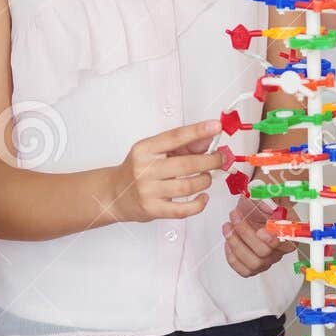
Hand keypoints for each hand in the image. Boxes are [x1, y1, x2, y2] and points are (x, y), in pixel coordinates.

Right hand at [108, 119, 225, 224]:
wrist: (115, 194)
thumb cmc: (139, 170)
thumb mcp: (154, 151)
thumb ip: (181, 145)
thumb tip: (208, 139)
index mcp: (145, 149)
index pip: (175, 137)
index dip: (198, 131)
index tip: (216, 126)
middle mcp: (145, 169)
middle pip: (186, 164)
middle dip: (210, 160)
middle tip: (221, 159)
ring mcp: (148, 191)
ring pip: (188, 186)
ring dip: (205, 181)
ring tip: (206, 177)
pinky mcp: (153, 210)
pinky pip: (183, 210)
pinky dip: (199, 204)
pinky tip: (203, 197)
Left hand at [221, 195, 295, 277]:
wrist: (255, 213)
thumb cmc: (263, 206)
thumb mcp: (269, 196)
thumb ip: (269, 196)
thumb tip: (263, 197)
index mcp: (289, 235)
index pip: (284, 242)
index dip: (271, 238)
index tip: (260, 229)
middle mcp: (279, 251)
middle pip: (264, 253)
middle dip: (245, 233)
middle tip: (235, 216)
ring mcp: (266, 261)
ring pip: (253, 264)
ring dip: (235, 244)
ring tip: (227, 227)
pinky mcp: (253, 267)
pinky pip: (243, 270)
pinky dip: (232, 258)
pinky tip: (228, 242)